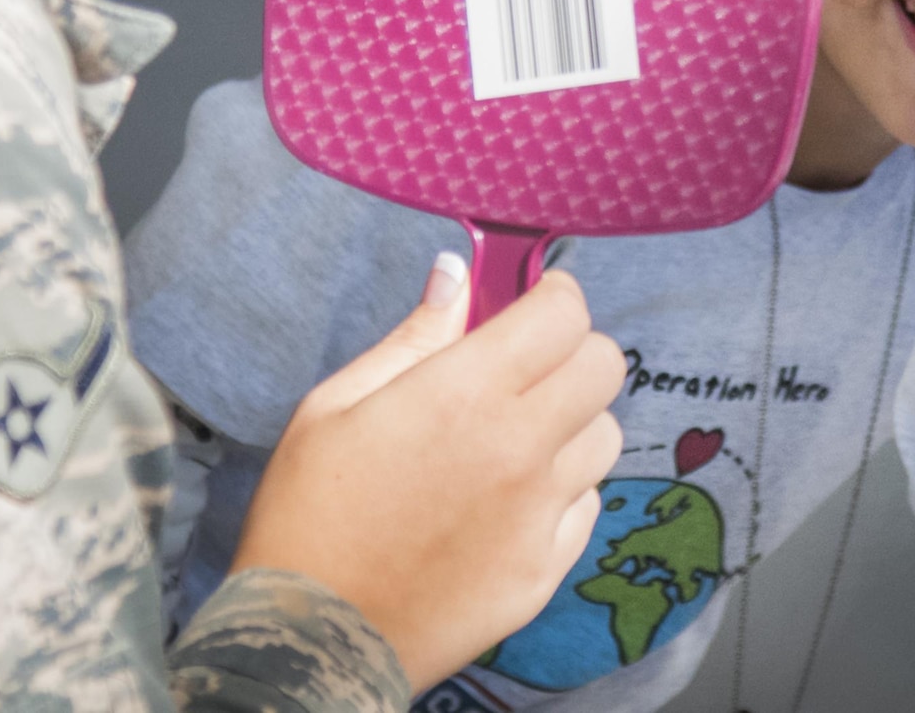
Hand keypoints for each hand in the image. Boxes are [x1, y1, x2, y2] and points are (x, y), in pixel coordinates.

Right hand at [231, 258, 625, 690]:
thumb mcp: (336, 406)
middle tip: (531, 364)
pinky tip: (513, 499)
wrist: (309, 642)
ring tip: (519, 437)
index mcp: (466, 395)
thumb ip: (414, 336)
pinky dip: (564, 490)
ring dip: (574, 422)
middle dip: (573, 350)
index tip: (537, 301)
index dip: (555, 296)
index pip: (564, 315)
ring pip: (605, 435)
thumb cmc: (308, 515)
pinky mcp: (547, 569)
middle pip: (604, 366)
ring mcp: (541, 514)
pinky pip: (588, 503)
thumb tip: (457, 273)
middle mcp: (520, 448)